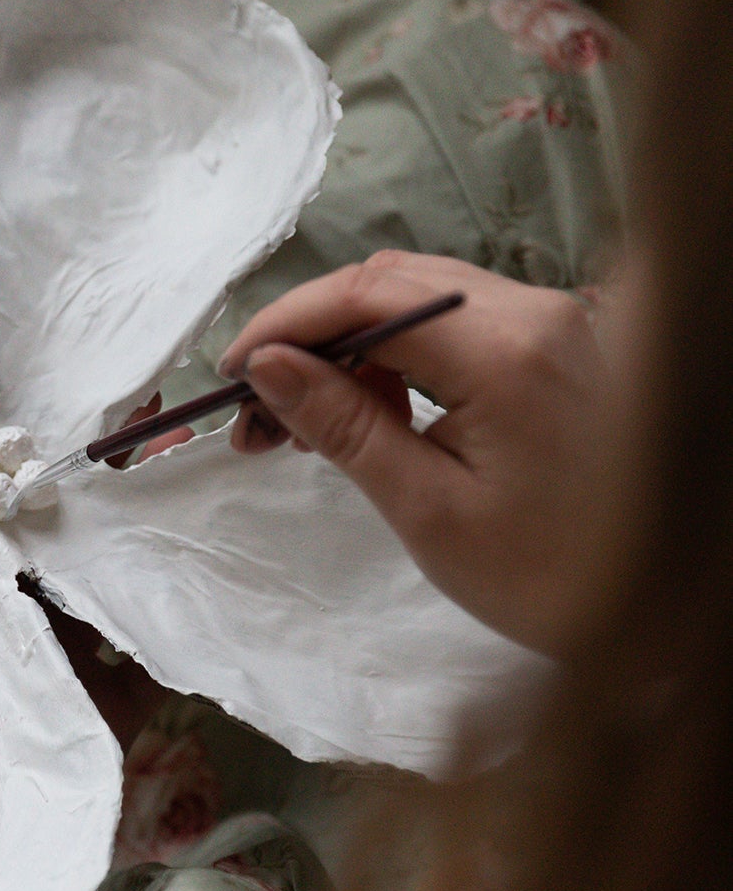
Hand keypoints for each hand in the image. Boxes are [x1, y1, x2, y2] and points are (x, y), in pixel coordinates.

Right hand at [219, 251, 617, 656]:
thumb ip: (344, 424)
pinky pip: (459, 322)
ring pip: (421, 298)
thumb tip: (268, 365)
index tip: (233, 373)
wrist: (658, 606)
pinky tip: (367, 410)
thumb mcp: (428, 509)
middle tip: (258, 411)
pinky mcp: (559, 345)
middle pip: (392, 284)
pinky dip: (400, 354)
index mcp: (507, 350)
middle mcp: (538, 313)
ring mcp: (555, 323)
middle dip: (311, 336)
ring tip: (303, 423)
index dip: (287, 323)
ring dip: (352, 345)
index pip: (369, 296)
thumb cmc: (551, 577)